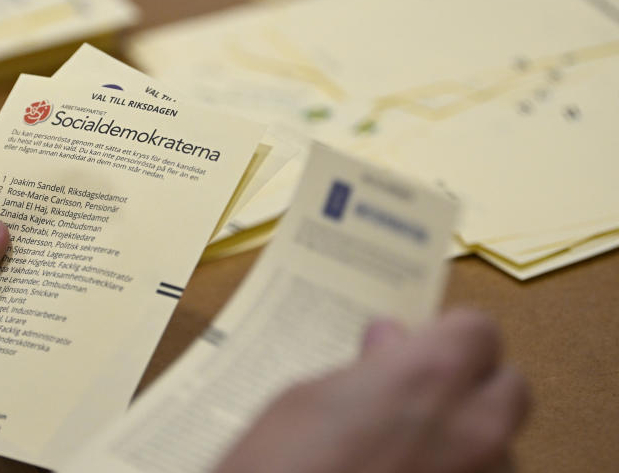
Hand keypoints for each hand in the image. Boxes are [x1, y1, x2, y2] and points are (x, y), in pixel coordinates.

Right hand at [215, 310, 529, 472]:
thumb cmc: (279, 464)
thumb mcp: (308, 398)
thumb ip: (368, 369)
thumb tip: (390, 343)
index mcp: (431, 375)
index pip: (480, 332)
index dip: (447, 337)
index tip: (418, 349)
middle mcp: (475, 427)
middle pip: (511, 388)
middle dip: (474, 386)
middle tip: (419, 398)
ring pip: (500, 446)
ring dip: (467, 440)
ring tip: (407, 453)